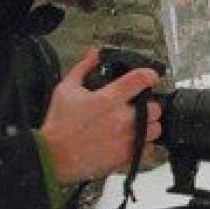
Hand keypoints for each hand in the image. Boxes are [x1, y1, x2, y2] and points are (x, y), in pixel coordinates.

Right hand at [38, 47, 162, 183]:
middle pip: (155, 107)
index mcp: (109, 98)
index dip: (150, 75)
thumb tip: (94, 53)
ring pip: (156, 129)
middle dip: (149, 105)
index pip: (141, 79)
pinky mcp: (127, 156)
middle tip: (138, 106)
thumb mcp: (66, 89)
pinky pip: (150, 148)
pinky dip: (145, 144)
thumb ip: (83, 68)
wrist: (53, 156)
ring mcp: (127, 138)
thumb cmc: (59, 124)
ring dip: (150, 125)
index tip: (149, 77)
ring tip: (137, 125)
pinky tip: (133, 140)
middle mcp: (122, 118)